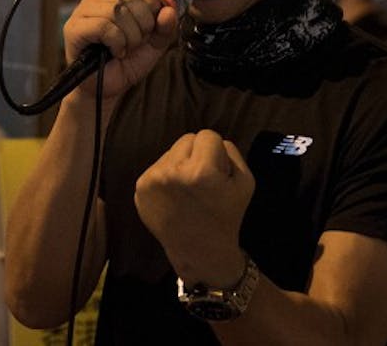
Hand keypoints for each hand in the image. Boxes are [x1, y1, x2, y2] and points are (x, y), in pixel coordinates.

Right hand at [61, 0, 179, 103]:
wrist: (107, 89)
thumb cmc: (127, 63)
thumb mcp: (155, 45)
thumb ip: (166, 28)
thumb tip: (170, 10)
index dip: (153, 3)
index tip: (152, 26)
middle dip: (144, 23)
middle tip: (138, 42)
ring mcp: (83, 12)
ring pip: (117, 11)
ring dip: (131, 36)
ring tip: (126, 48)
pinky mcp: (74, 29)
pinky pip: (104, 27)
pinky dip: (117, 43)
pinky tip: (115, 52)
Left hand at [135, 130, 254, 285]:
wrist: (199, 251)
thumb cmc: (226, 216)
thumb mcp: (246, 182)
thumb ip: (231, 152)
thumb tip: (213, 141)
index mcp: (201, 170)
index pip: (208, 135)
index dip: (217, 152)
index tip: (218, 171)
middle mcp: (172, 172)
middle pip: (187, 139)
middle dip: (197, 154)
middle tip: (203, 179)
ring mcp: (152, 180)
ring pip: (170, 152)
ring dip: (181, 164)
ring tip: (188, 190)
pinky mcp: (140, 188)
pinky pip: (157, 166)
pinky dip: (167, 176)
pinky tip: (175, 196)